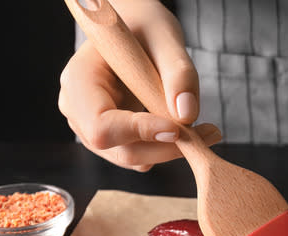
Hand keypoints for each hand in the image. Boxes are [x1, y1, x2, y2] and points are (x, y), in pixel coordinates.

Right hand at [58, 0, 219, 170]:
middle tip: (209, 132)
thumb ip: (178, 72)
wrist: (138, 28)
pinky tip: (189, 130)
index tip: (178, 129)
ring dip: (171, 150)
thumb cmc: (145, 25)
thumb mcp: (165, 36)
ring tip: (206, 130)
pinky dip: (168, 148)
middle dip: (165, 148)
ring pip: (132, 157)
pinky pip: (141, 153)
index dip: (138, 132)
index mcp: (79, 79)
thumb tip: (186, 114)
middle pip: (119, 149)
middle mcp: (78, 108)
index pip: (101, 124)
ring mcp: (92, 126)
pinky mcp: (115, 136)